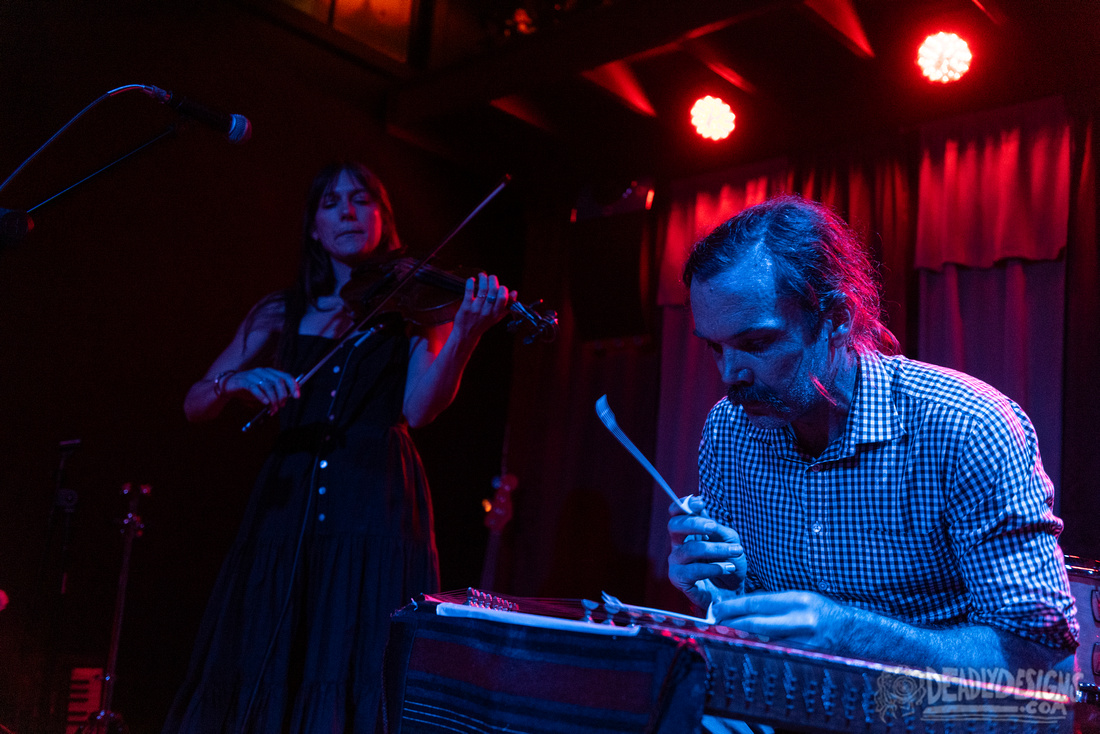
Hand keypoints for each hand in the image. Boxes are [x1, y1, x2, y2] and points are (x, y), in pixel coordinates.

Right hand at [223, 367, 299, 414]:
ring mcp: (252, 375)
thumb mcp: (264, 390)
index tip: (297, 396)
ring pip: (268, 386)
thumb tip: (285, 400)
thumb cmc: (248, 388)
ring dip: (273, 399)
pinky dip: (262, 396)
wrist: (228, 386)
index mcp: (270, 372)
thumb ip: (274, 392)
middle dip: (282, 395)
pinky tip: (265, 403)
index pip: (286, 376)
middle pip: (278, 381)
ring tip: (273, 409)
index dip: (293, 386)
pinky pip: (254, 388)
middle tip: (281, 405)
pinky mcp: (243, 381)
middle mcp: (262, 371)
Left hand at [451, 272, 514, 341]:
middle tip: (490, 277)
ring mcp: (476, 309)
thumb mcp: (496, 317)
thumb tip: (514, 292)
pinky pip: (469, 291)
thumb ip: (506, 306)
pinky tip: (471, 280)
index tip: (499, 286)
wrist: (466, 334)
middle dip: (493, 279)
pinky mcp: (466, 307)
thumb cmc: (482, 324)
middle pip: (493, 290)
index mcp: (496, 313)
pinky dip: (470, 282)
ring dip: (483, 278)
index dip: (502, 288)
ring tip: (482, 275)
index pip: (503, 297)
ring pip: (482, 289)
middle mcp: (487, 311)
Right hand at [667, 495, 746, 609]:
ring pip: (689, 549)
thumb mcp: (729, 540)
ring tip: (735, 552)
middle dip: (695, 523)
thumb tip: (701, 507)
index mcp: (688, 534)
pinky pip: (693, 571)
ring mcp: (676, 564)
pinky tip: (727, 568)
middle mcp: (678, 546)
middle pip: (674, 526)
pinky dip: (713, 568)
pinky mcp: (680, 581)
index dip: (684, 505)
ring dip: (715, 549)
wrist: (734, 594)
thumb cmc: (730, 565)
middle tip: (714, 527)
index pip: (676, 514)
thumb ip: (715, 526)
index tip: (700, 502)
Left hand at [710, 590, 847, 649]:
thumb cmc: (820, 611)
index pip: (756, 602)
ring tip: (722, 636)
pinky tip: (744, 649)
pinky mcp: (804, 658)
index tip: (716, 609)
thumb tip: (742, 607)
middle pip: (755, 624)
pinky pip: (774, 655)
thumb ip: (772, 603)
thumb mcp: (798, 598)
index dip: (732, 606)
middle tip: (713, 624)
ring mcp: (803, 642)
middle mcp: (800, 621)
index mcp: (797, 601)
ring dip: (740, 640)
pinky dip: (757, 652)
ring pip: (761, 642)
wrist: (851, 632)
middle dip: (730, 624)